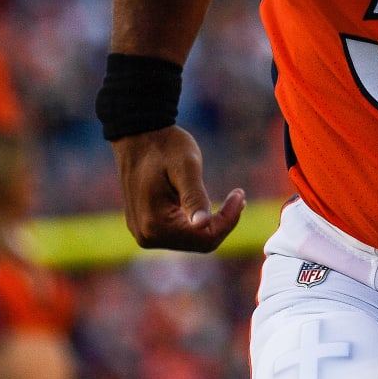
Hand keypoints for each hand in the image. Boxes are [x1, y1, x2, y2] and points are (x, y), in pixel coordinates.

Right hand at [112, 126, 244, 252]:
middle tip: (238, 197)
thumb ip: (194, 196)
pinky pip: (179, 234)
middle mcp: (147, 236)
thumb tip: (202, 225)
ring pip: (190, 240)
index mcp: (155, 224)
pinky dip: (196, 222)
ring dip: (210, 223)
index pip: (205, 238)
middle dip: (222, 223)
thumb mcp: (185, 166)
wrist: (137, 136)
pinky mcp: (146, 228)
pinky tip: (206, 204)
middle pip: (199, 243)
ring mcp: (144, 234)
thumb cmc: (163, 146)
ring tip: (229, 199)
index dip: (228, 220)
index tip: (240, 194)